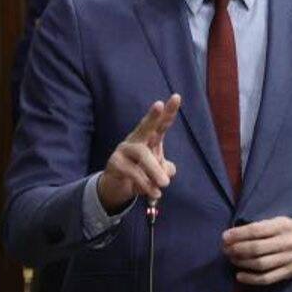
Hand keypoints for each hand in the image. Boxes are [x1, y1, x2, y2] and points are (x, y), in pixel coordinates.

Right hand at [97, 95, 180, 213]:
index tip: (176, 97)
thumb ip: (166, 169)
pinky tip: (154, 194)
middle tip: (159, 104)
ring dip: (155, 170)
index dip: (169, 112)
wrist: (119, 188)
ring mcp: (124, 150)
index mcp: (149, 139)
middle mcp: (136, 140)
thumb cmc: (143, 173)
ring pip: (143, 155)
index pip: (161, 124)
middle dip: (153, 115)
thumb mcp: (158, 171)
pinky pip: (134, 173)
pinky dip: (146, 185)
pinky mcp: (115, 164)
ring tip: (164, 184)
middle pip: (145, 126)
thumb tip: (167, 172)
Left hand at [221, 216, 291, 285]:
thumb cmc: (289, 230)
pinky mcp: (290, 272)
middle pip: (257, 248)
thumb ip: (260, 227)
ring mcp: (289, 259)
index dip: (238, 234)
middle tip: (226, 249)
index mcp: (283, 226)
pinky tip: (240, 276)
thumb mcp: (279, 221)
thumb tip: (234, 235)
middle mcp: (287, 242)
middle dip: (237, 249)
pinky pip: (267, 278)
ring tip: (232, 259)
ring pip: (260, 264)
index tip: (225, 237)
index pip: (257, 230)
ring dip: (242, 262)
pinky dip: (251, 279)